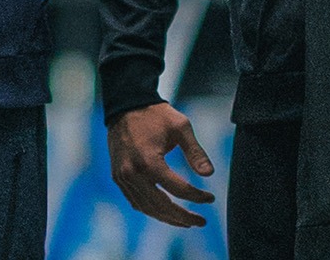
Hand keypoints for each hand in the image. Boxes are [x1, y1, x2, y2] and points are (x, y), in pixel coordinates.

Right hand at [108, 102, 215, 227]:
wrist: (126, 106)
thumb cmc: (156, 115)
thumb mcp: (181, 128)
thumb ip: (195, 152)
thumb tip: (210, 174)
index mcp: (149, 161)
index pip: (177, 188)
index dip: (196, 196)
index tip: (211, 198)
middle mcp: (132, 174)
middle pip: (160, 205)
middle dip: (182, 216)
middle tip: (201, 222)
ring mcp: (122, 178)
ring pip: (146, 207)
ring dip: (167, 217)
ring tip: (186, 222)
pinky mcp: (118, 178)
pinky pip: (135, 201)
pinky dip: (151, 209)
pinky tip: (165, 212)